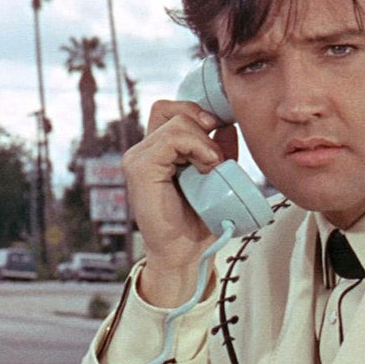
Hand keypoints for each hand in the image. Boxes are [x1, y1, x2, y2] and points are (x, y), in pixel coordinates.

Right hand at [122, 99, 237, 306]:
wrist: (186, 254)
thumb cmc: (199, 220)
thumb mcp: (216, 175)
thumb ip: (218, 148)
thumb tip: (227, 124)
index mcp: (157, 151)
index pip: (170, 110)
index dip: (197, 112)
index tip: (221, 128)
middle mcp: (142, 151)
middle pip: (172, 109)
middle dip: (203, 123)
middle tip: (216, 155)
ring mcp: (137, 158)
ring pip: (176, 122)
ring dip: (204, 142)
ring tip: (212, 167)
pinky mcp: (139, 168)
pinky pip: (171, 138)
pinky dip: (196, 147)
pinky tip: (206, 167)